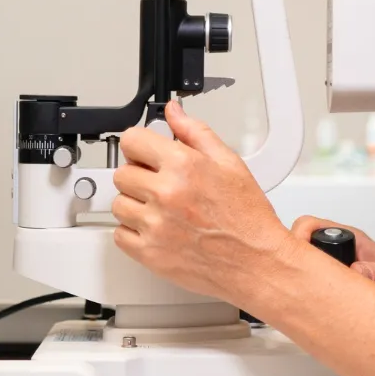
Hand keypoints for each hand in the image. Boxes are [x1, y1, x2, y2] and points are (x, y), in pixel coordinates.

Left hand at [111, 100, 298, 304]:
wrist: (256, 262)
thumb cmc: (247, 218)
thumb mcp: (229, 163)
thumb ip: (195, 132)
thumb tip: (174, 112)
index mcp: (184, 166)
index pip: (132, 140)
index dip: (139, 145)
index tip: (145, 152)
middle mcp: (166, 194)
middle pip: (122, 173)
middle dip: (139, 175)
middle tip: (160, 184)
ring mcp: (155, 225)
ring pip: (118, 203)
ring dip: (135, 204)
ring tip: (161, 209)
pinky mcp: (149, 253)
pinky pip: (119, 235)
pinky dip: (133, 232)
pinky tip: (157, 228)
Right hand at [290, 216, 374, 311]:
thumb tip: (356, 270)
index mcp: (350, 239)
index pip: (311, 226)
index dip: (297, 236)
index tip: (294, 252)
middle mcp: (341, 251)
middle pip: (301, 246)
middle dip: (293, 259)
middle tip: (292, 275)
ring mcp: (336, 268)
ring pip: (305, 266)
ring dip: (301, 277)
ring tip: (299, 291)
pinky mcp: (334, 286)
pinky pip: (312, 285)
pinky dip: (307, 293)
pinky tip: (308, 305)